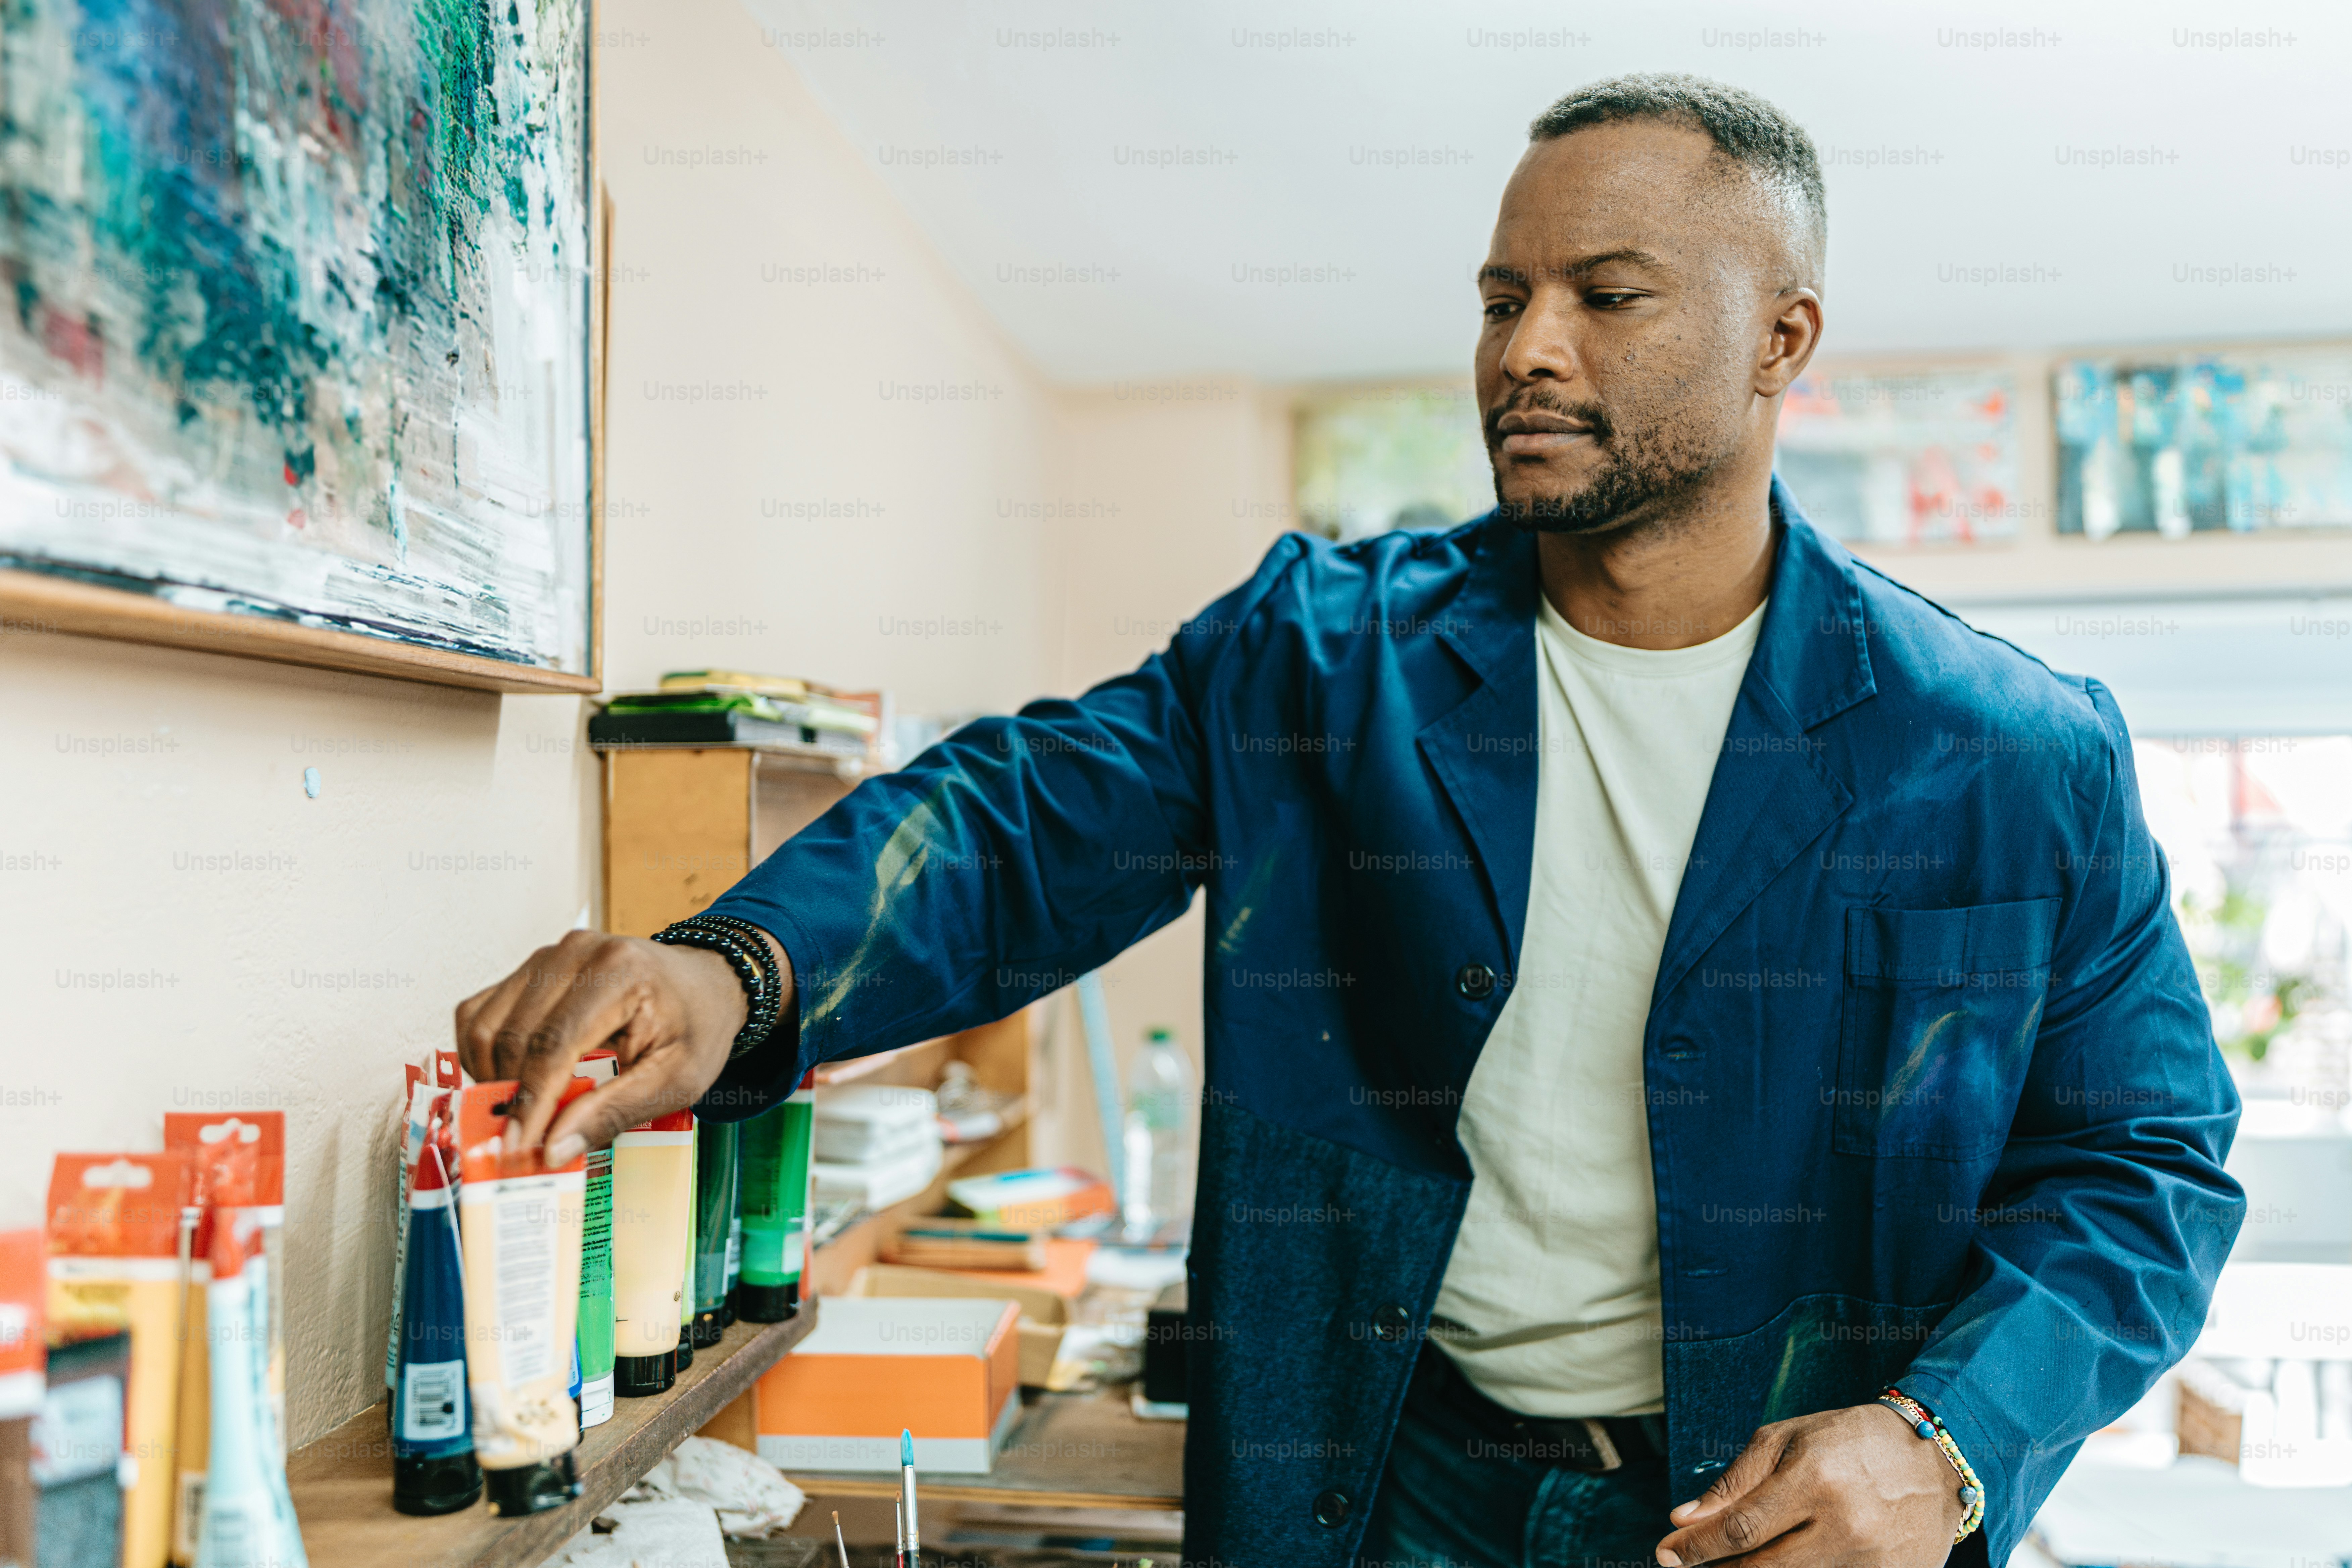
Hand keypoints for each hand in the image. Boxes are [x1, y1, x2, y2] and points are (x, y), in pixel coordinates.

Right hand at [453, 928, 791, 1163]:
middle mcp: (576, 953)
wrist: (705, 985)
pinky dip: (484, 1054)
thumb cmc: (696, 1027)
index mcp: (619, 973)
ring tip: (520, 1113)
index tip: (520, 1147)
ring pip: (486, 1025)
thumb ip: (614, 1112)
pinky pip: (480, 1012)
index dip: (530, 1102)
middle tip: (520, 1143)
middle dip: (510, 1097)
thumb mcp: (677, 1080)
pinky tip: (513, 1081)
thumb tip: (553, 1149)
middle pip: (514, 1037)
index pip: (553, 1044)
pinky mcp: (532, 968)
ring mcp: (549, 956)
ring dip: (492, 1077)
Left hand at [1654, 1402, 1964, 1566]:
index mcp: (1815, 1479)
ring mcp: (1872, 1562)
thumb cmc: (1850, 1440)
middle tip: (1689, 1564)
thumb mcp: (1785, 1440)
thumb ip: (1733, 1482)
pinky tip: (1784, 1561)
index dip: (1696, 1548)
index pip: (1739, 1530)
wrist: (1935, 1459)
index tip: (1666, 1553)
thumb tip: (1683, 1519)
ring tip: (1733, 1562)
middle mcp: (1845, 1526)